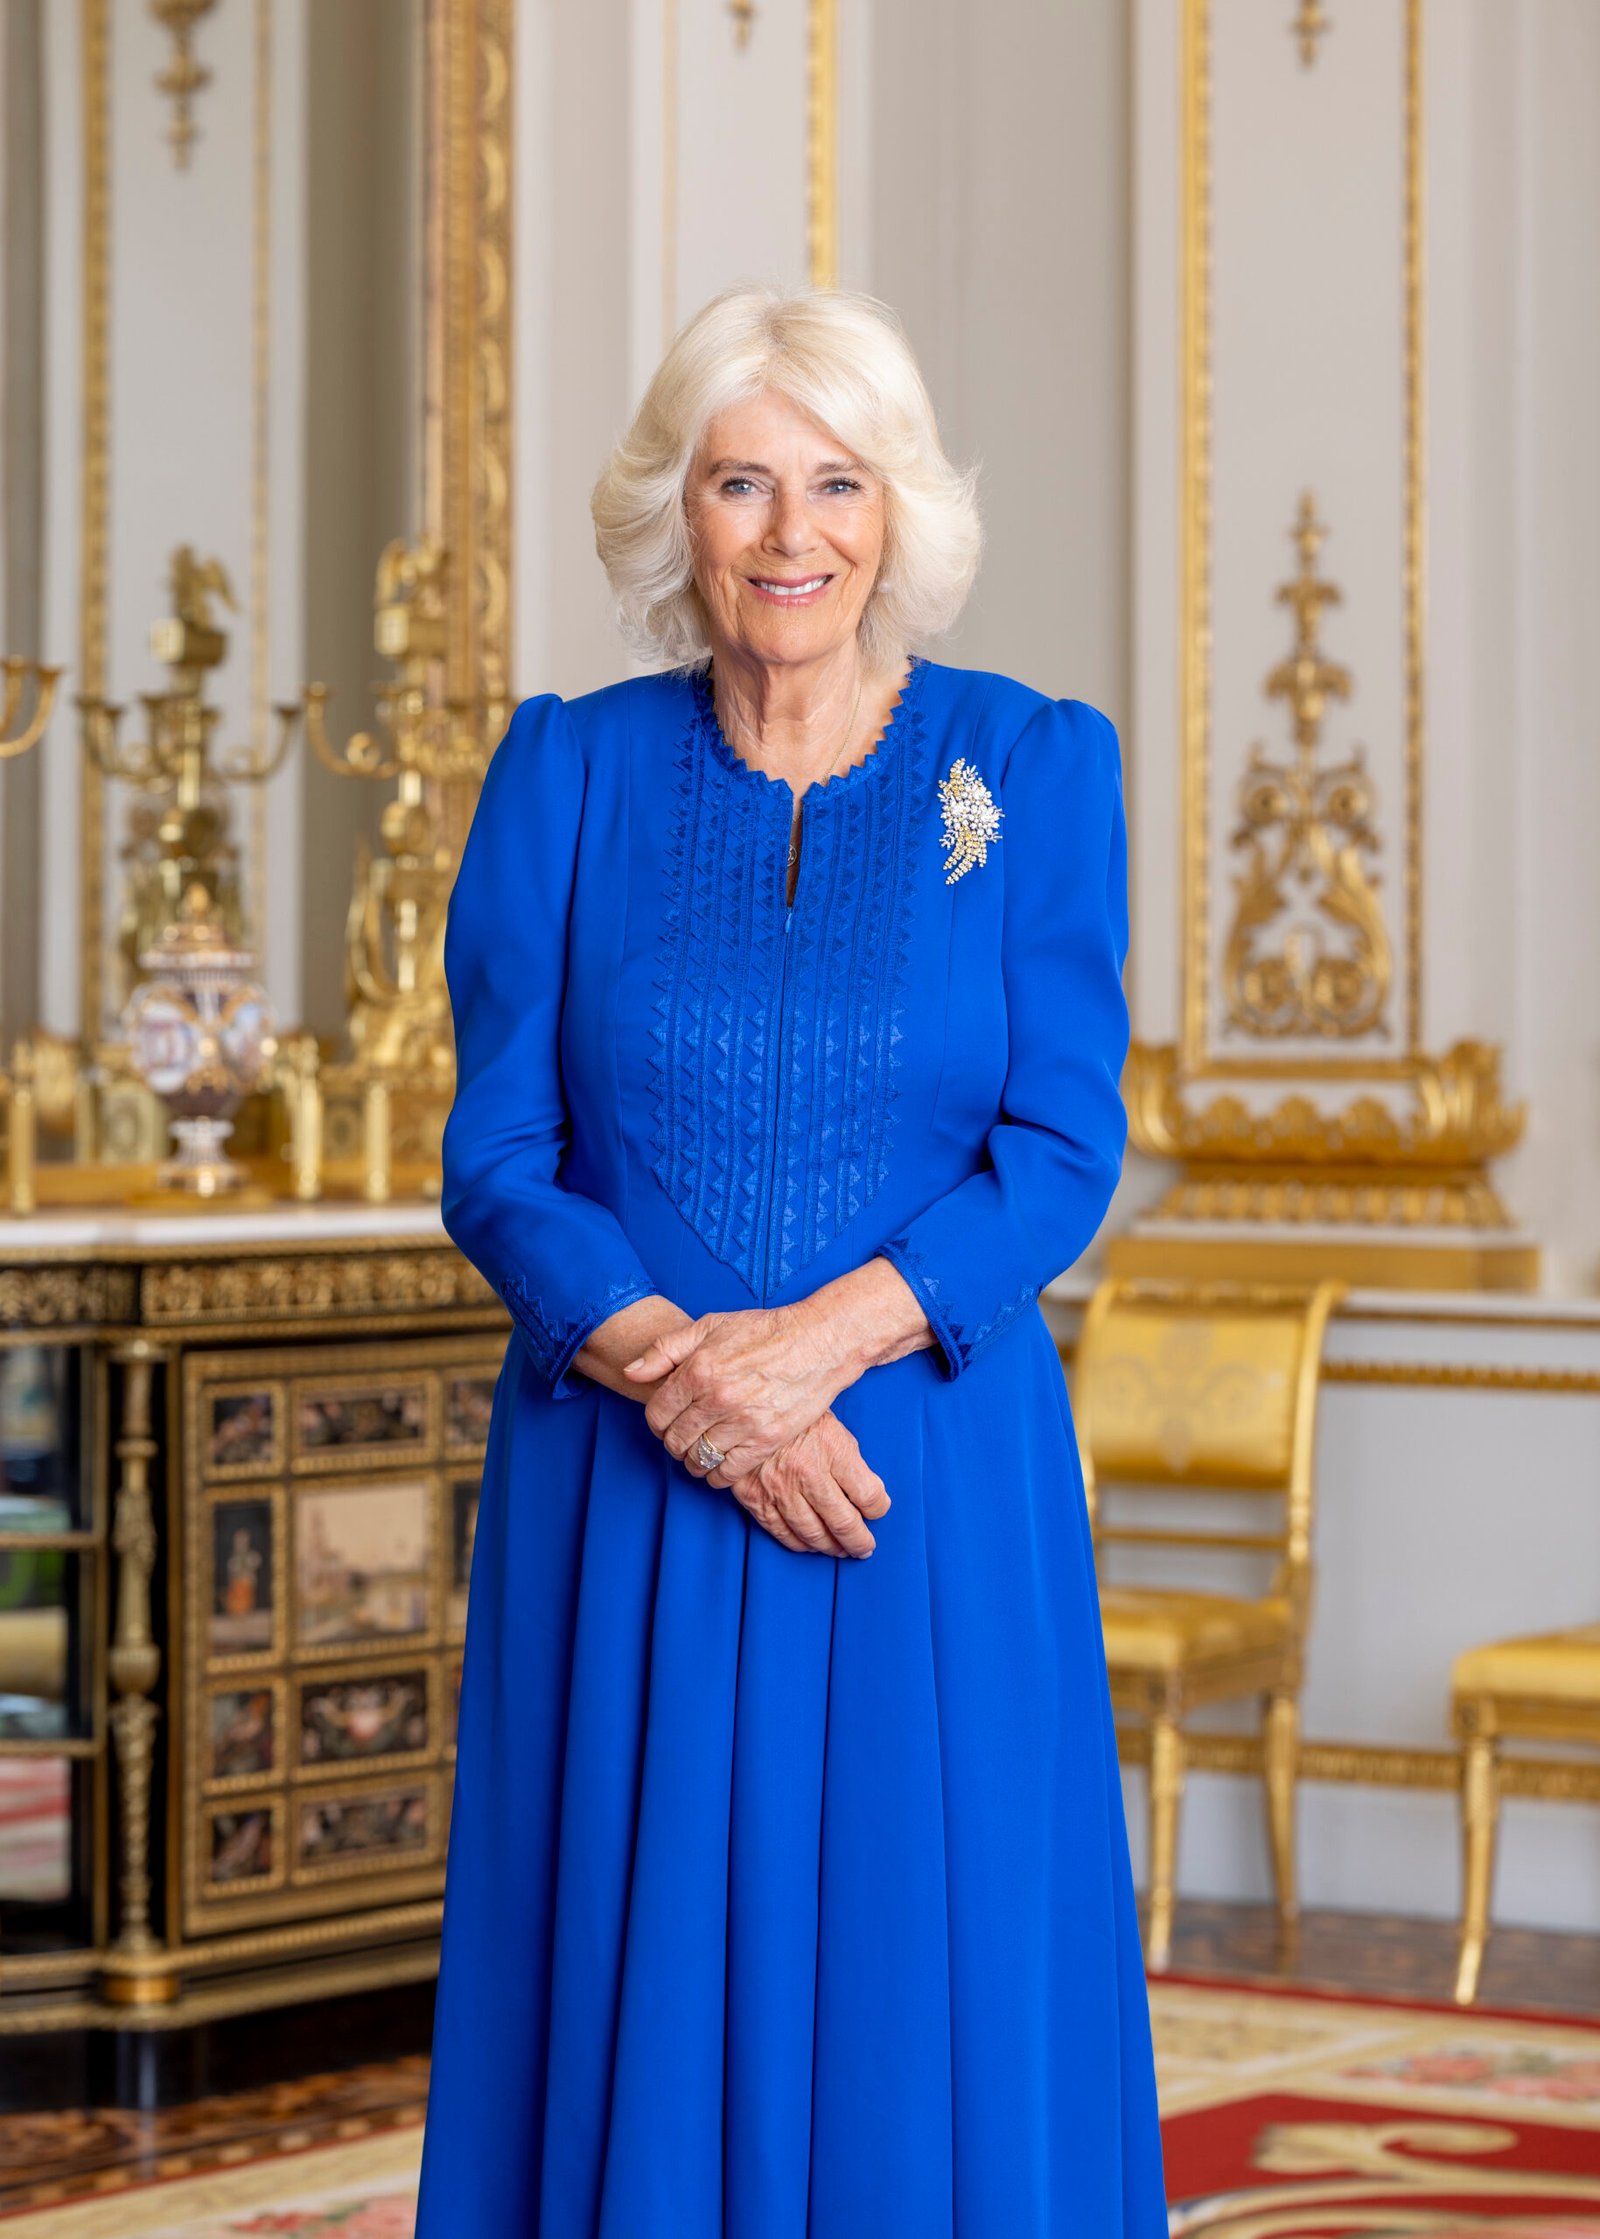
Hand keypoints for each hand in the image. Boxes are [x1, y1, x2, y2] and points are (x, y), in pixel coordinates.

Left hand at [622, 1305, 857, 1486]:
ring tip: (700, 1452)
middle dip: (673, 1442)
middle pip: (674, 1440)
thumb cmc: (764, 1331)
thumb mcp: (710, 1326)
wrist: (818, 1342)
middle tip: (684, 1437)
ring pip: (698, 1460)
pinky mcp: (766, 1440)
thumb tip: (630, 1372)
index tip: (667, 1421)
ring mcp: (743, 1422)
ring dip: (693, 1461)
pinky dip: (717, 1476)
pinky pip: (728, 1473)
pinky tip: (719, 1466)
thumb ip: (665, 1349)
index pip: (657, 1414)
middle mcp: (717, 1398)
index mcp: (698, 1370)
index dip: (657, 1421)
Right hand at [725, 1409, 889, 1558]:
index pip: (868, 1494)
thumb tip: (867, 1495)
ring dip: (832, 1547)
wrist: (742, 1408)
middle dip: (859, 1540)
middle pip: (843, 1522)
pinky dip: (800, 1544)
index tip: (877, 1510)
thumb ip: (848, 1459)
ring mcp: (779, 1489)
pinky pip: (782, 1533)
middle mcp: (806, 1472)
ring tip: (842, 1549)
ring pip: (813, 1534)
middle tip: (865, 1546)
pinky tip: (811, 1544)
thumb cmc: (791, 1414)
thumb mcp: (829, 1424)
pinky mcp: (755, 1499)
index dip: (878, 1508)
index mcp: (831, 1448)